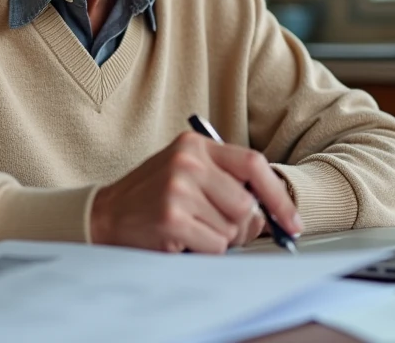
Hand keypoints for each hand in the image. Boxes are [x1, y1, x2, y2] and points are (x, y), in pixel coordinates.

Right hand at [90, 131, 301, 253]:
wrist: (103, 215)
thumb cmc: (151, 197)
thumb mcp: (186, 173)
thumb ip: (225, 183)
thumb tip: (270, 215)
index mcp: (195, 145)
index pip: (254, 164)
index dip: (278, 196)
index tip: (291, 221)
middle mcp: (188, 161)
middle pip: (246, 204)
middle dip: (242, 227)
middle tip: (218, 229)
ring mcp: (179, 189)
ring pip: (232, 228)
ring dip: (218, 239)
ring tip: (190, 229)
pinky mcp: (172, 218)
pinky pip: (215, 246)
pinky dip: (204, 250)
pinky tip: (181, 239)